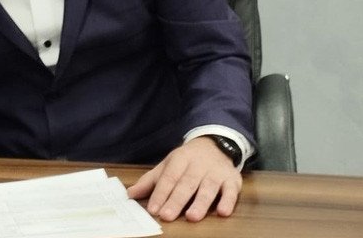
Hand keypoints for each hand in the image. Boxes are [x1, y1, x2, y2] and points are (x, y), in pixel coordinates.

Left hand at [126, 136, 242, 221]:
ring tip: (192, 216)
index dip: (161, 193)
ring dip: (201, 202)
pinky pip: (231, 190)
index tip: (153, 209)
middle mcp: (198, 165)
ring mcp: (216, 172)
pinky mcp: (232, 179)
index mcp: (180, 159)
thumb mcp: (168, 165)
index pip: (169, 177)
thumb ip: (151, 181)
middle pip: (187, 183)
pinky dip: (228, 201)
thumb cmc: (187, 161)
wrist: (215, 145)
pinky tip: (223, 212)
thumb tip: (130, 194)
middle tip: (167, 215)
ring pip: (208, 187)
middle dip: (177, 200)